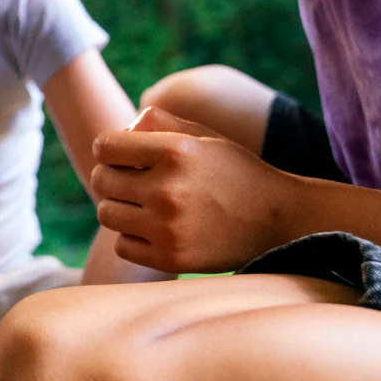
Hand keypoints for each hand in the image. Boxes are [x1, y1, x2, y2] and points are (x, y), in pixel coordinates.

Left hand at [90, 106, 300, 272]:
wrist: (279, 220)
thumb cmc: (234, 171)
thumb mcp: (203, 136)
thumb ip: (156, 122)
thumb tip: (118, 132)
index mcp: (175, 151)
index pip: (104, 146)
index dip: (110, 148)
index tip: (124, 155)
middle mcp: (168, 189)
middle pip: (101, 180)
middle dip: (114, 177)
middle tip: (137, 181)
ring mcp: (168, 228)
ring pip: (106, 213)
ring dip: (121, 207)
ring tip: (148, 205)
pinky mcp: (171, 259)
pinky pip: (122, 245)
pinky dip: (133, 237)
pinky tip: (157, 229)